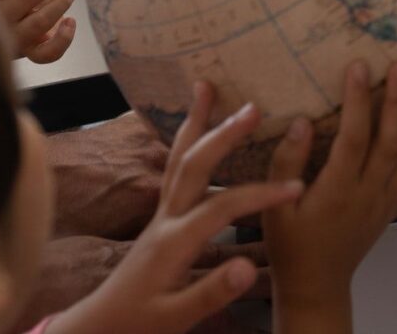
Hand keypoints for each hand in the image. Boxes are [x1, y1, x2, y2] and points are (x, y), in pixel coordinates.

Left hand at [51, 83, 302, 333]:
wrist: (100, 327)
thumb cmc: (138, 324)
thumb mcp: (175, 318)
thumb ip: (211, 292)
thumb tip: (246, 266)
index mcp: (173, 243)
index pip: (222, 207)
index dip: (261, 195)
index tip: (296, 187)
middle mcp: (165, 219)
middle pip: (193, 165)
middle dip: (223, 135)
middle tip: (253, 107)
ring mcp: (160, 214)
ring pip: (177, 158)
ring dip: (194, 122)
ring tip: (206, 86)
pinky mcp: (160, 216)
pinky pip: (173, 168)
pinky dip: (185, 141)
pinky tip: (195, 127)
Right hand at [266, 59, 396, 332]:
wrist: (316, 283)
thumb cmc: (291, 243)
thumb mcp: (275, 206)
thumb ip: (287, 163)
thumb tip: (303, 122)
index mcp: (337, 190)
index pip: (354, 137)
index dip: (358, 100)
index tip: (359, 67)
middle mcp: (368, 193)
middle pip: (392, 141)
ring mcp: (387, 201)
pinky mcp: (395, 209)